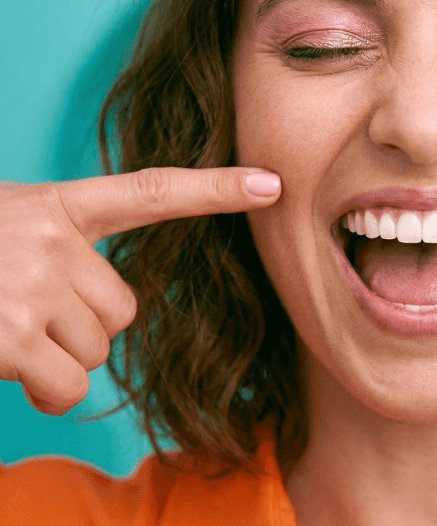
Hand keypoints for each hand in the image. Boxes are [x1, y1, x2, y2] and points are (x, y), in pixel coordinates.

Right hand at [0, 167, 280, 414]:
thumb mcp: (9, 225)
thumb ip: (62, 243)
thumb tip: (109, 307)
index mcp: (57, 206)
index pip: (151, 192)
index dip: (216, 188)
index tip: (271, 184)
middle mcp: (53, 240)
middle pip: (125, 307)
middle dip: (85, 324)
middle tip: (27, 311)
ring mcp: (36, 288)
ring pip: (99, 349)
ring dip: (60, 358)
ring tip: (8, 331)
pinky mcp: (15, 339)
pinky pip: (70, 386)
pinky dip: (46, 392)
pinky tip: (9, 367)